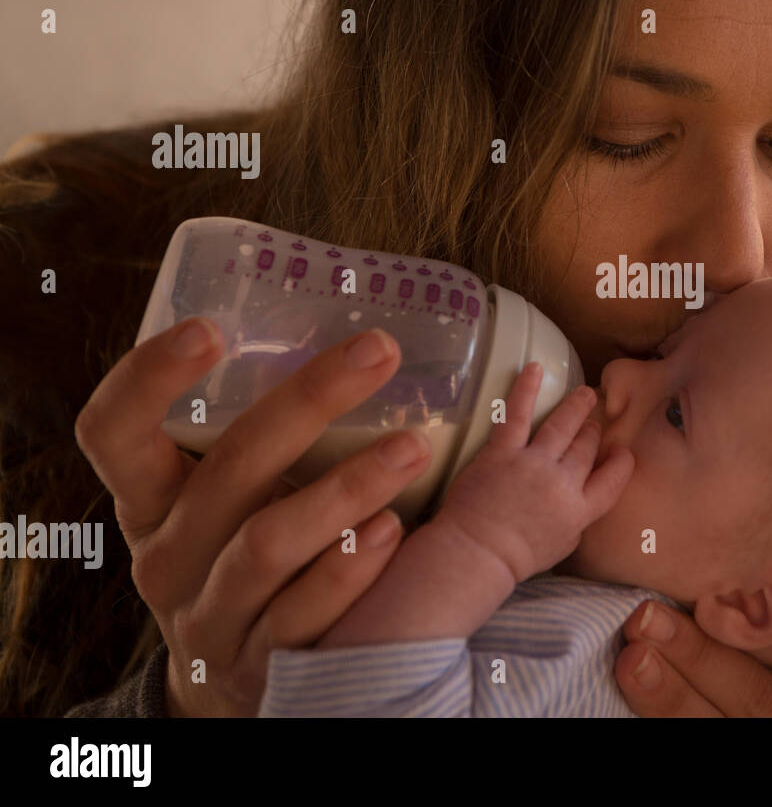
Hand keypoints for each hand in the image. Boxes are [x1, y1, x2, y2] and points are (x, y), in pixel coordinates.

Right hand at [75, 318, 432, 715]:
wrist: (243, 686)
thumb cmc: (252, 553)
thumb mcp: (235, 498)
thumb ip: (276, 433)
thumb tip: (374, 341)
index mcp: (153, 498)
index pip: (115, 433)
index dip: (147, 379)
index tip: (209, 329)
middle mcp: (168, 555)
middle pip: (227, 471)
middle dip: (306, 401)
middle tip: (379, 351)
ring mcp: (209, 615)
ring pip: (265, 544)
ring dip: (343, 490)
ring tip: (411, 449)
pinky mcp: (257, 665)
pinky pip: (298, 616)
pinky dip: (346, 572)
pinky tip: (391, 533)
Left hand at [437, 362, 632, 583]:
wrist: (476, 554)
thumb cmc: (515, 558)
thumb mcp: (562, 546)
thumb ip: (576, 520)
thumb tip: (580, 498)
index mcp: (580, 510)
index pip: (613, 480)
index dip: (621, 463)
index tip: (622, 451)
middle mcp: (563, 483)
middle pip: (586, 447)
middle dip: (592, 431)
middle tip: (594, 419)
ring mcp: (534, 464)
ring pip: (563, 426)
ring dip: (577, 407)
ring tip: (585, 393)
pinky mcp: (503, 452)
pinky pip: (518, 414)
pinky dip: (527, 388)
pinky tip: (535, 368)